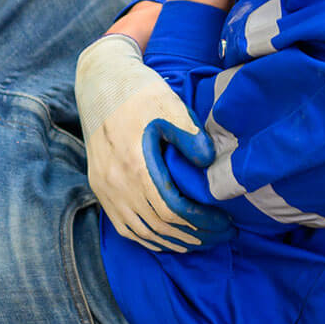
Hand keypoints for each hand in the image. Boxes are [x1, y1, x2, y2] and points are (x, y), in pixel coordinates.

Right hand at [75, 34, 233, 251]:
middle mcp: (115, 182)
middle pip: (160, 226)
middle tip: (222, 235)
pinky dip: (148, 238)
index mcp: (135, 164)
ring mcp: (104, 188)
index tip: (226, 223)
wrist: (100, 82)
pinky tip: (169, 239)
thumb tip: (209, 164)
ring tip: (201, 241)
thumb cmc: (139, 92)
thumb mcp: (169, 106)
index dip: (202, 221)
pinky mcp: (99, 187)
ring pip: (141, 231)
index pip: (173, 210)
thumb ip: (191, 137)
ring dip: (174, 241)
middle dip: (195, 235)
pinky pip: (123, 226)